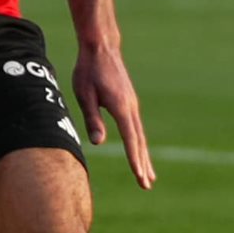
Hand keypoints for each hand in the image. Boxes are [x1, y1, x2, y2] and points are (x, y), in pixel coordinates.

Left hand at [73, 42, 155, 189]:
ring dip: (144, 156)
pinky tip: (138, 150)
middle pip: (139, 141)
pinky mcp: (129, 102)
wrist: (101, 47)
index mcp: (121, 108)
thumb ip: (92, 118)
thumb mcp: (85, 94)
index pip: (130, 139)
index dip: (134, 160)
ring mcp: (132, 105)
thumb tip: (99, 143)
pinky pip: (136, 127)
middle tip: (147, 185)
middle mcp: (131, 108)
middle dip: (143, 164)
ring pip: (140, 135)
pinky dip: (139, 143)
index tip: (140, 177)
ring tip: (148, 175)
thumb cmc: (88, 70)